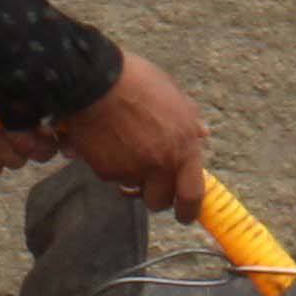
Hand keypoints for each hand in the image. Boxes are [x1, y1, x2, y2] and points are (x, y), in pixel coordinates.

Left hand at [0, 90, 66, 178]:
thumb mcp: (3, 70)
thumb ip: (29, 85)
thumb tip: (53, 101)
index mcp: (35, 102)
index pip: (63, 130)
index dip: (60, 135)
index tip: (45, 128)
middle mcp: (22, 123)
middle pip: (42, 150)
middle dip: (25, 140)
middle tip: (6, 126)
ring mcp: (1, 140)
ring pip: (17, 160)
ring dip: (2, 148)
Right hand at [55, 51, 209, 222]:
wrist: (94, 80)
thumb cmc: (135, 81)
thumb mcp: (173, 94)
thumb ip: (188, 120)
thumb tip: (202, 134)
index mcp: (183, 145)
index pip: (192, 194)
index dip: (189, 210)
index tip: (184, 215)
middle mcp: (161, 163)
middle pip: (159, 200)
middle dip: (153, 193)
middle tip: (147, 179)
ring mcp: (133, 169)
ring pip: (132, 186)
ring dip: (129, 174)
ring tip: (123, 143)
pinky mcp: (107, 171)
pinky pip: (111, 176)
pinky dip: (108, 164)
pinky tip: (106, 139)